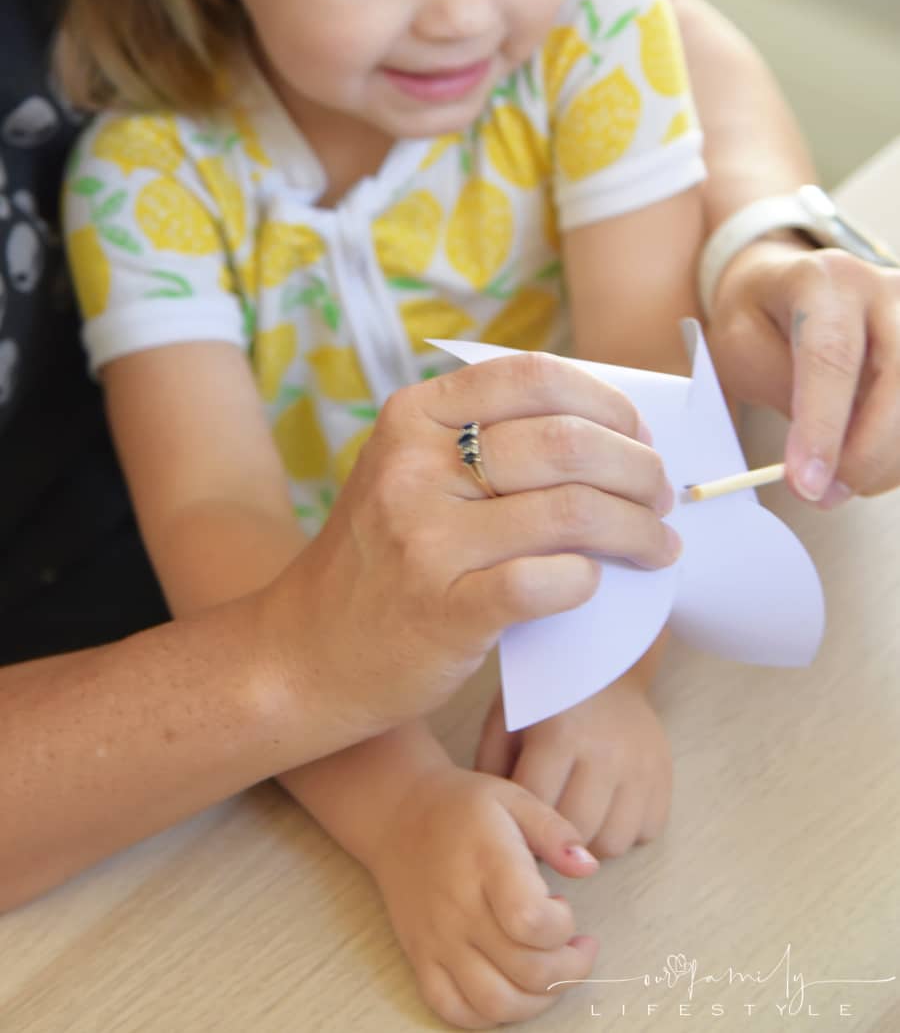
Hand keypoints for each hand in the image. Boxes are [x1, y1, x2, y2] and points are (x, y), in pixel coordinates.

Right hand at [261, 351, 679, 748]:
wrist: (306, 654)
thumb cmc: (384, 559)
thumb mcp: (411, 474)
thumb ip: (488, 441)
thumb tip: (613, 433)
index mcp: (414, 418)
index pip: (534, 378)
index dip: (606, 401)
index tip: (639, 435)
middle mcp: (415, 468)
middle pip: (566, 443)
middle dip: (638, 469)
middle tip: (661, 495)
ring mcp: (426, 540)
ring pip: (571, 512)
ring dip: (636, 529)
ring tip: (657, 546)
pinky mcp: (445, 611)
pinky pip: (549, 582)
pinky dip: (588, 580)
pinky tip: (597, 583)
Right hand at [365, 765, 599, 1028]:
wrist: (397, 814)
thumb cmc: (462, 806)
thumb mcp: (514, 798)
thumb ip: (556, 831)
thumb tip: (589, 866)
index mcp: (486, 863)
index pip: (531, 921)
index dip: (563, 927)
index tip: (564, 907)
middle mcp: (459, 908)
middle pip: (524, 971)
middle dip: (568, 969)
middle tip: (576, 947)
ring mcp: (437, 939)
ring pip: (494, 1003)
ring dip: (537, 1002)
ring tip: (550, 973)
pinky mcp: (420, 957)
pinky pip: (453, 1011)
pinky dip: (489, 1017)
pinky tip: (510, 988)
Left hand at [475, 673, 671, 857]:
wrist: (606, 662)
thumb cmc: (546, 694)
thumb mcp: (506, 717)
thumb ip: (492, 767)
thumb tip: (493, 820)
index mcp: (559, 735)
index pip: (537, 808)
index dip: (521, 825)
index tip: (516, 823)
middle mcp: (605, 752)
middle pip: (576, 830)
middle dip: (555, 839)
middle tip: (546, 827)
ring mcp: (641, 765)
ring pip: (613, 842)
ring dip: (590, 840)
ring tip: (577, 818)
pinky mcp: (664, 774)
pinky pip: (646, 832)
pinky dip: (625, 831)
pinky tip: (607, 808)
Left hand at [706, 241, 899, 503]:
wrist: (791, 286)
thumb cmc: (761, 317)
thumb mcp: (738, 345)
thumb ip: (777, 388)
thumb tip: (816, 455)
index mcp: (825, 281)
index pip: (831, 357)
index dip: (822, 426)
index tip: (806, 483)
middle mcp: (885, 289)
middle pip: (898, 379)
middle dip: (866, 452)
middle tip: (826, 495)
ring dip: (889, 458)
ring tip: (843, 482)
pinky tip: (872, 465)